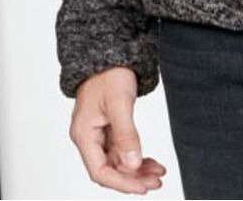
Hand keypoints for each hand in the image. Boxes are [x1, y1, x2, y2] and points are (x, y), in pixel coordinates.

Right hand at [69, 66, 168, 193]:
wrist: (109, 54)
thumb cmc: (109, 73)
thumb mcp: (119, 103)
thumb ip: (126, 134)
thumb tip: (132, 164)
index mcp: (84, 134)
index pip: (100, 171)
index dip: (122, 183)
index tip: (143, 187)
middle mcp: (88, 138)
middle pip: (109, 170)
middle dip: (133, 179)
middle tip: (157, 182)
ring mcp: (98, 134)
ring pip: (117, 162)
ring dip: (137, 170)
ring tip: (158, 174)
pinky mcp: (108, 129)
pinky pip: (121, 151)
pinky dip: (136, 158)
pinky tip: (151, 162)